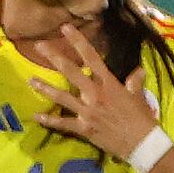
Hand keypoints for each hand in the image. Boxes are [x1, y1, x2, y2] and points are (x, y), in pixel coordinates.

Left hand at [34, 20, 160, 160]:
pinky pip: (63, 123)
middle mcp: (95, 95)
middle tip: (39, 47)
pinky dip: (50, 120)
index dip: (78, 42)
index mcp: (109, 84)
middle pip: (71, 73)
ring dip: (45, 88)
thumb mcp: (139, 96)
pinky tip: (36, 116)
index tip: (65, 28)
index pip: (92, 58)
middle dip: (55, 58)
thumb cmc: (142, 119)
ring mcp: (87, 112)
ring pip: (62, 97)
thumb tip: (138, 71)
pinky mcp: (84, 128)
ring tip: (30, 80)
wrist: (142, 144)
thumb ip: (135, 82)